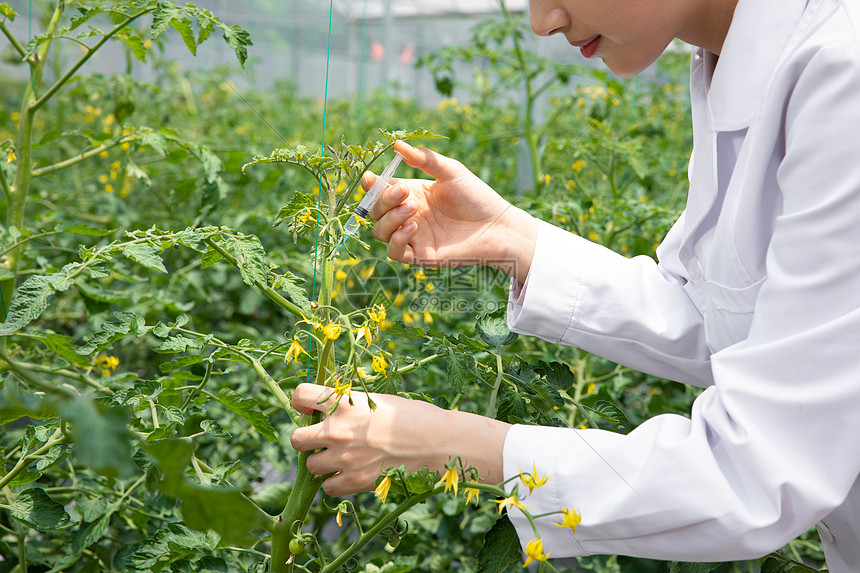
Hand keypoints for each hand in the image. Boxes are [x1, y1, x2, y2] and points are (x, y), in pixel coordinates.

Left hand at [290, 383, 509, 495]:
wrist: (437, 442)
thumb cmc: (413, 415)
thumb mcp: (378, 399)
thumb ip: (350, 405)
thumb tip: (328, 412)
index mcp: (344, 402)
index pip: (300, 396)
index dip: (301, 403)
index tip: (308, 408)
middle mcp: (337, 430)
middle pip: (296, 439)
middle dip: (307, 439)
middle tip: (323, 439)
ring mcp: (344, 458)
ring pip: (309, 466)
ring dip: (321, 463)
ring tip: (342, 457)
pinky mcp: (355, 481)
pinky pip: (328, 487)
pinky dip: (336, 482)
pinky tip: (351, 473)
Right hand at [365, 141, 536, 282]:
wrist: (498, 225)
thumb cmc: (477, 197)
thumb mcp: (450, 171)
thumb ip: (424, 159)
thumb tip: (396, 145)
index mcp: (412, 193)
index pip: (381, 190)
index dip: (371, 185)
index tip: (371, 178)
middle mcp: (408, 215)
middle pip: (376, 211)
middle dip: (383, 200)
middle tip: (404, 193)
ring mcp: (413, 236)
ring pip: (380, 231)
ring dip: (390, 219)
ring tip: (412, 210)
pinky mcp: (420, 256)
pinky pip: (394, 252)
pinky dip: (397, 239)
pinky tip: (413, 228)